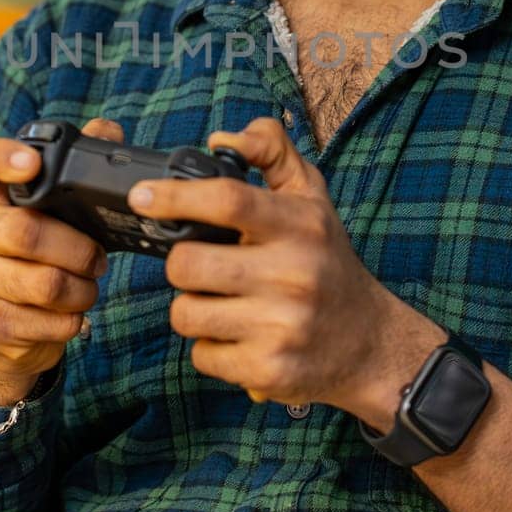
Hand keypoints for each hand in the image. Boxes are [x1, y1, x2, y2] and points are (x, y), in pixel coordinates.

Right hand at [0, 117, 120, 387]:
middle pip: (25, 231)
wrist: (4, 328)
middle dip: (77, 248)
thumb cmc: (36, 253)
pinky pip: (45, 321)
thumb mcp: (54, 208)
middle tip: (97, 258)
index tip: (32, 163)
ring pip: (42, 282)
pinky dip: (71, 319)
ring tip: (87, 285)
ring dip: (80, 288)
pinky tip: (70, 313)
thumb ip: (79, 166)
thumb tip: (107, 131)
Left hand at [128, 115, 423, 409]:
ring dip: (193, 309)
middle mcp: (294, 274)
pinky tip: (240, 337)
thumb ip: (271, 153)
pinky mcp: (269, 371)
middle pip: (187, 264)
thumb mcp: (312, 198)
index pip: (228, 200)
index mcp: (301, 225)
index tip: (142, 197)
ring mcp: (282, 326)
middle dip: (183, 265)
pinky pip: (202, 356)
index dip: (176, 196)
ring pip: (186, 313)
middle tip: (204, 268)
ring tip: (225, 304)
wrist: (370, 344)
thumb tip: (218, 140)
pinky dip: (211, 348)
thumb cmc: (328, 262)